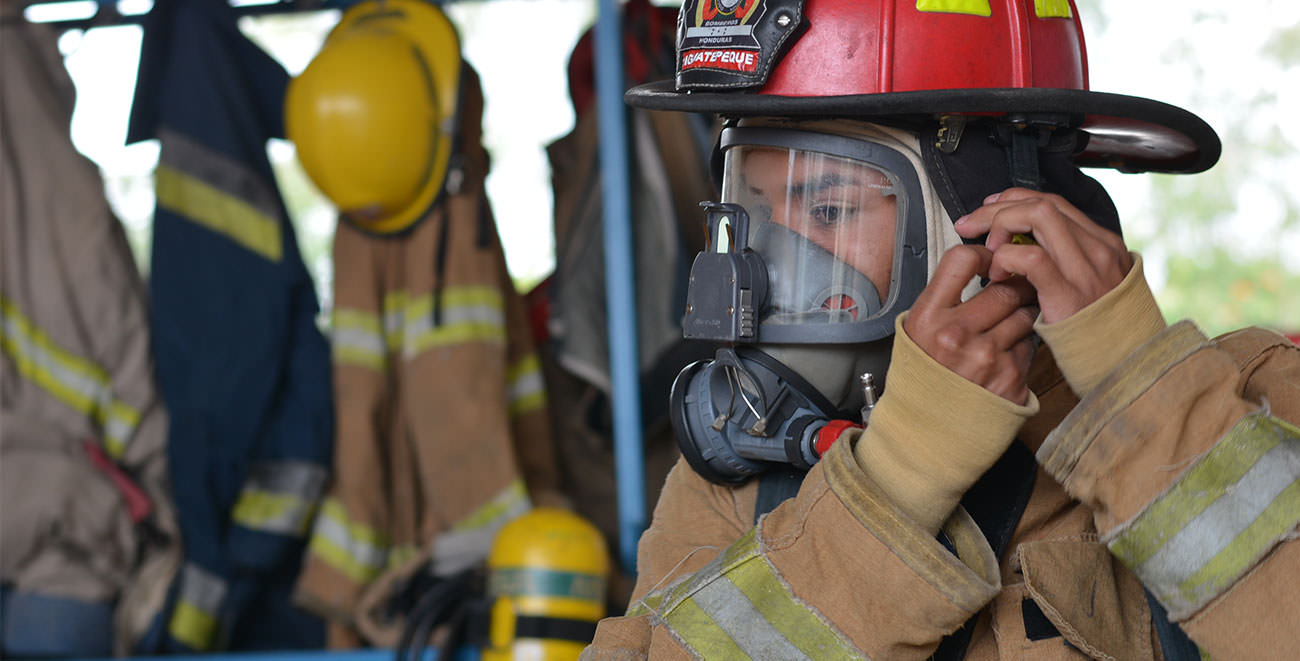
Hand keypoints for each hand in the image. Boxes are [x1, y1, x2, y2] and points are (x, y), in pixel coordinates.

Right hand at [903, 245, 1038, 404]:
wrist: (928, 430)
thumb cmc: (924, 375)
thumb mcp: (916, 330)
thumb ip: (944, 297)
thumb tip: (978, 261)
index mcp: (928, 318)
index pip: (962, 261)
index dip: (982, 254)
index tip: (988, 260)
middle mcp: (957, 336)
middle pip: (1005, 287)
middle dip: (1013, 284)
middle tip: (1013, 287)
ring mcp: (987, 358)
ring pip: (1025, 313)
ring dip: (1023, 312)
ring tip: (1008, 322)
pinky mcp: (1011, 378)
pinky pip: (1031, 344)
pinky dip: (1024, 343)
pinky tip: (1007, 352)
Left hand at [954, 188, 1131, 323]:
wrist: (1122, 365)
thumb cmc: (1096, 328)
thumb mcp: (1089, 285)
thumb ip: (1065, 260)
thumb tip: (1019, 243)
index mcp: (1103, 244)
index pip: (1053, 202)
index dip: (1015, 199)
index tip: (988, 209)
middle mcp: (1099, 249)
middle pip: (1041, 203)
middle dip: (998, 209)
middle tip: (969, 225)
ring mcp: (1086, 269)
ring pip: (1039, 216)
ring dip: (1001, 225)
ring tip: (986, 250)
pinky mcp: (1069, 294)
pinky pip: (1031, 258)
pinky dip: (1006, 258)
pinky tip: (996, 275)